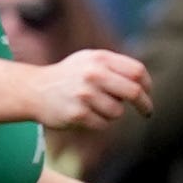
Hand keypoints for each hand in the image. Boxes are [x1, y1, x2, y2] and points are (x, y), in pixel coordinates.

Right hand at [35, 48, 151, 132]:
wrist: (35, 89)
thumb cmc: (69, 76)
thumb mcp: (89, 61)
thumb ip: (115, 67)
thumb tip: (145, 83)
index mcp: (99, 58)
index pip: (137, 71)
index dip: (147, 85)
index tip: (148, 94)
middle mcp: (93, 74)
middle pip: (134, 91)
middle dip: (144, 104)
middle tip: (147, 112)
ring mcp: (84, 94)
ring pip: (118, 112)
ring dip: (113, 113)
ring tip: (96, 107)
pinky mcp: (77, 113)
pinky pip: (103, 124)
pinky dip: (99, 122)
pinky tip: (85, 114)